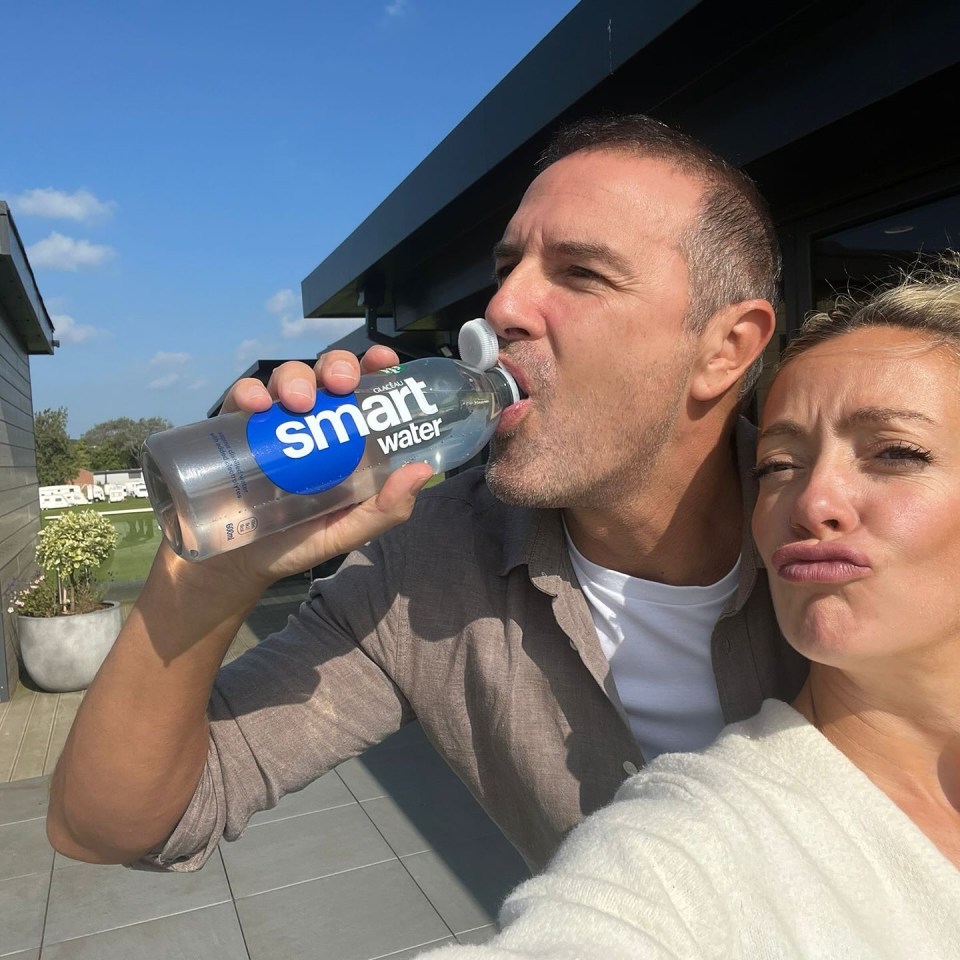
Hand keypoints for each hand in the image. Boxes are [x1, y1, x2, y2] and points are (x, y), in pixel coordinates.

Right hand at [208, 344, 432, 586]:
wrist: (239, 565)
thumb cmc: (298, 542)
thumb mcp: (348, 530)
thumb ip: (386, 509)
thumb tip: (422, 470)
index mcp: (346, 439)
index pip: (365, 392)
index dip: (375, 367)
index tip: (384, 360)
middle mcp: (312, 422)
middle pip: (327, 375)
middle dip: (337, 366)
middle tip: (341, 383)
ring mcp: (274, 423)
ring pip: (288, 378)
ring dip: (296, 379)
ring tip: (298, 402)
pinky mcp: (236, 429)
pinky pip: (243, 399)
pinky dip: (250, 393)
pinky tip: (257, 406)